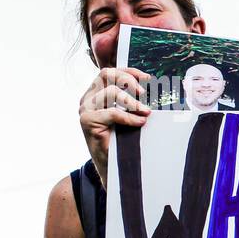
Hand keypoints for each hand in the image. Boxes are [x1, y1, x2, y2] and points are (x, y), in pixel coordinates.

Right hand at [79, 67, 152, 186]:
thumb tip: (152, 86)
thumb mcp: (128, 114)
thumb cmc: (122, 139)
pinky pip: (112, 112)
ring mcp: (86, 109)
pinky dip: (129, 117)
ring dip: (132, 102)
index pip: (109, 72)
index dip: (129, 72)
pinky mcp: (87, 121)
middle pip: (107, 74)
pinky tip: (139, 123)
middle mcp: (88, 98)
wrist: (111, 165)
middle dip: (129, 80)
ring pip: (110, 92)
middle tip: (144, 94)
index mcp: (96, 93)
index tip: (148, 78)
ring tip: (146, 112)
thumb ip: (132, 100)